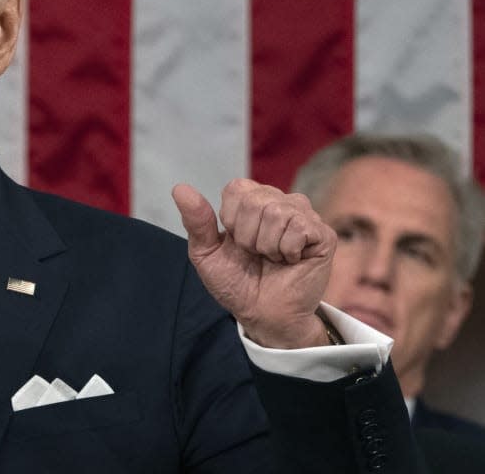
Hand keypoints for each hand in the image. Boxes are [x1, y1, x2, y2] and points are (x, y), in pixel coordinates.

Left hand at [172, 179, 334, 348]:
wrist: (262, 314)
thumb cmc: (236, 282)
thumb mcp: (206, 253)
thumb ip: (196, 221)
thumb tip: (179, 189)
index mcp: (252, 200)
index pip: (236, 188)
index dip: (230, 219)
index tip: (235, 242)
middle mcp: (280, 201)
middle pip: (255, 201)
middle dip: (247, 236)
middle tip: (255, 254)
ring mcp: (305, 216)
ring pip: (277, 213)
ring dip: (267, 246)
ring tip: (272, 258)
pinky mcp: (323, 235)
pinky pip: (299, 229)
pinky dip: (287, 251)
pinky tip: (291, 260)